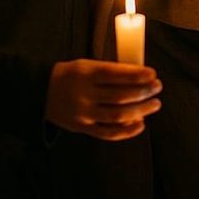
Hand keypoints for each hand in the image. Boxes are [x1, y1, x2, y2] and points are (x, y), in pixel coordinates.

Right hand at [44, 59, 161, 140]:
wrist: (40, 92)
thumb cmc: (72, 76)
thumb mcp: (86, 66)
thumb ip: (110, 71)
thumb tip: (142, 77)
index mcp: (85, 74)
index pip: (115, 74)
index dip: (137, 75)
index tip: (153, 74)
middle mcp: (83, 94)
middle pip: (120, 96)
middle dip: (143, 92)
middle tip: (158, 87)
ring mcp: (83, 113)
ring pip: (117, 116)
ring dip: (141, 111)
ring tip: (155, 104)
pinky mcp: (82, 128)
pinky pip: (108, 133)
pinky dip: (127, 131)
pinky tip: (141, 123)